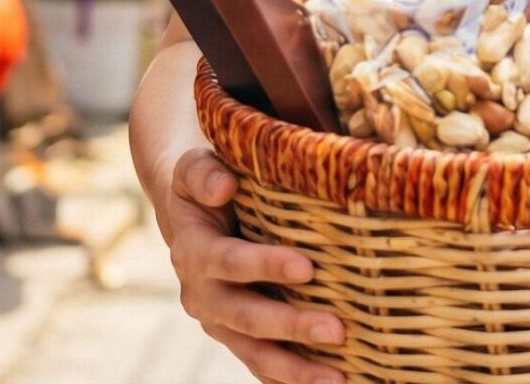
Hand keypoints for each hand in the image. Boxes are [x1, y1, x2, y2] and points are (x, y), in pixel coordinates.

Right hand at [159, 147, 345, 383]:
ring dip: (295, 369)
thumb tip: (224, 186)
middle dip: (291, 326)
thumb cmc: (207, 183)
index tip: (307, 267)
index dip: (265, 265)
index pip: (229, 261)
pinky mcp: (238, 338)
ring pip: (254, 353)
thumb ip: (203, 173)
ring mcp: (221, 323)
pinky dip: (289, 380)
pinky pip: (263, 365)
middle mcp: (203, 295)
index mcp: (194, 252)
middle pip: (246, 316)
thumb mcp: (194, 167)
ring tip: (338, 379)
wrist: (191, 212)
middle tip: (337, 330)